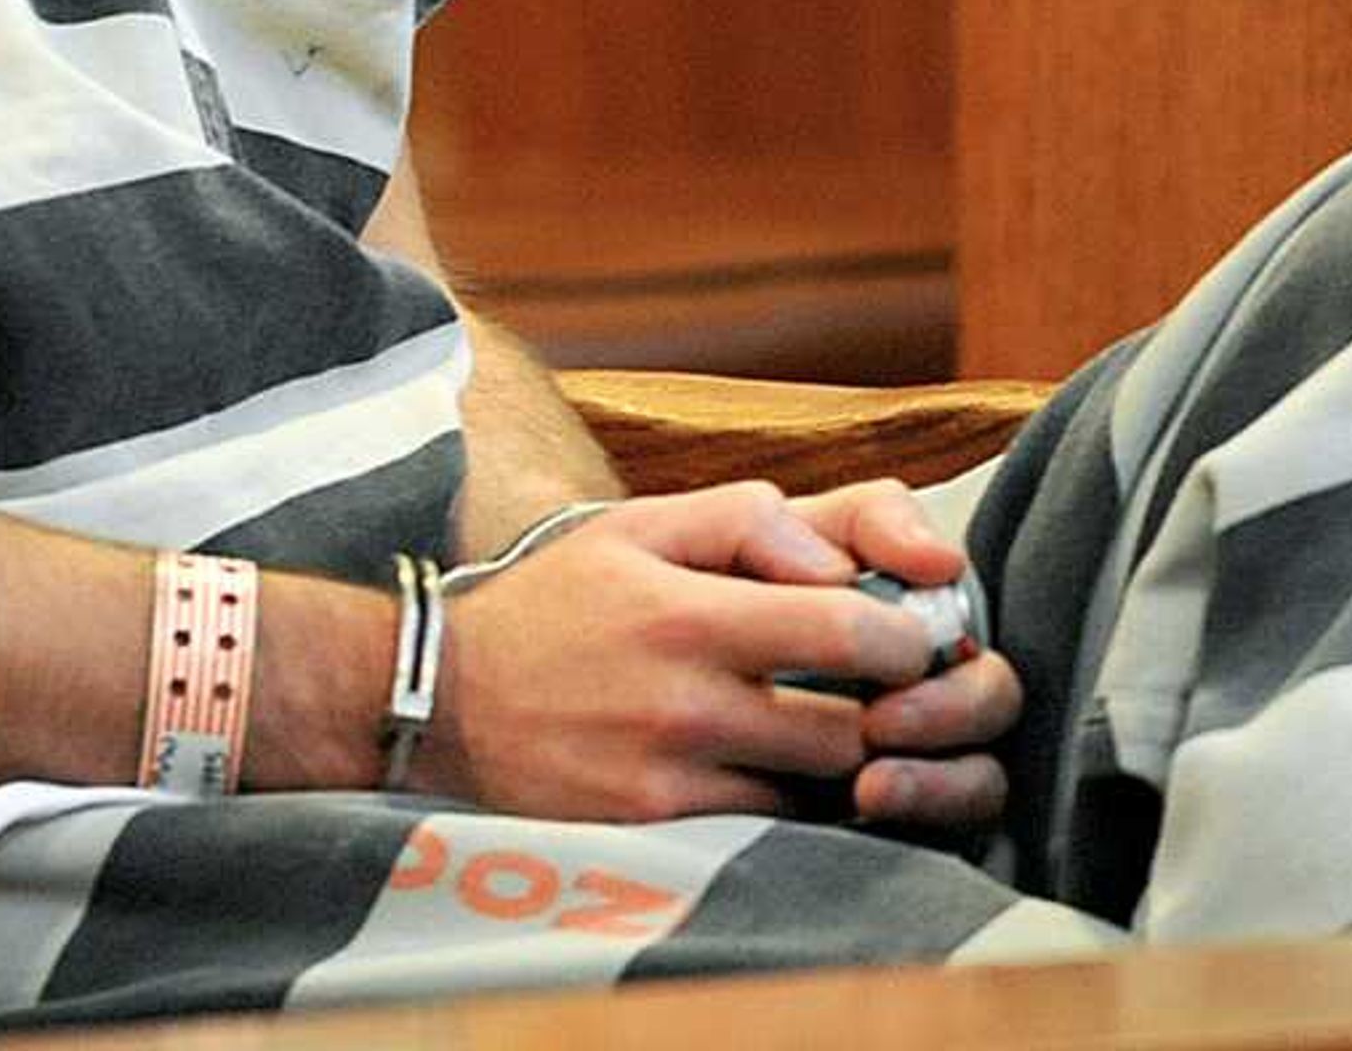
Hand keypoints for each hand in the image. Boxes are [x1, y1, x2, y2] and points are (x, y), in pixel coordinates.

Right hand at [420, 481, 1011, 828]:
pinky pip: (768, 828)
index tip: (908, 631)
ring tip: (830, 725)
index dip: (906, 636)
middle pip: (853, 726)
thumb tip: (840, 563)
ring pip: (818, 787)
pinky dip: (790, 803)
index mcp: (689, 610)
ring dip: (844, 762)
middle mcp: (686, 699)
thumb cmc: (556, 603)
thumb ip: (748, 519)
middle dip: (887, 711)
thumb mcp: (637, 525)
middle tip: (885, 691)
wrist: (443, 700)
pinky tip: (775, 770)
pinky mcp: (657, 831)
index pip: (851, 627)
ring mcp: (672, 776)